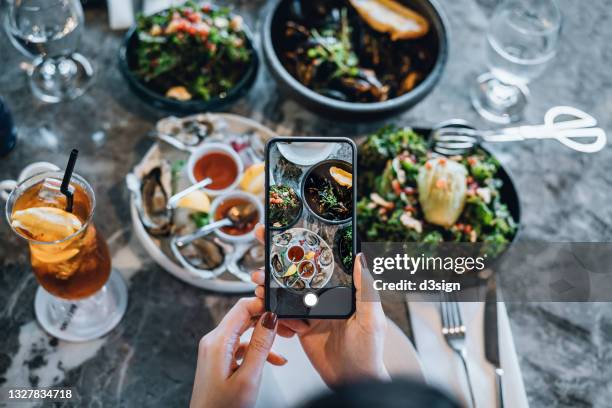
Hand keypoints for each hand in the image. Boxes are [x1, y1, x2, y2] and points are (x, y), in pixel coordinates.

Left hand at [190, 297, 282, 407]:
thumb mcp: (248, 378)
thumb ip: (260, 346)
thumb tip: (270, 318)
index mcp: (217, 342)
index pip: (242, 307)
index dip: (263, 304)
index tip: (280, 307)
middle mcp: (213, 342)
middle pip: (243, 316)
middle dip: (266, 318)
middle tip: (286, 325)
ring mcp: (215, 350)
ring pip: (244, 331)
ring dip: (264, 336)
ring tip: (284, 343)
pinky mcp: (219, 359)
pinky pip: (241, 346)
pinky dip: (257, 349)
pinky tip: (273, 360)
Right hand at [252, 225, 389, 385]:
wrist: (354, 382)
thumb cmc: (369, 352)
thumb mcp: (371, 317)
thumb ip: (365, 288)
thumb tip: (362, 256)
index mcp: (342, 290)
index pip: (322, 262)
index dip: (306, 247)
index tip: (290, 231)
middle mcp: (326, 297)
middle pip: (300, 273)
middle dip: (279, 261)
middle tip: (263, 248)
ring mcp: (312, 312)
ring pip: (287, 293)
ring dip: (271, 287)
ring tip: (259, 284)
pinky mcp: (302, 329)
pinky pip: (284, 317)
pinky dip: (274, 313)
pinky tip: (269, 311)